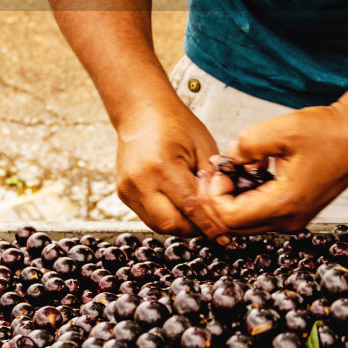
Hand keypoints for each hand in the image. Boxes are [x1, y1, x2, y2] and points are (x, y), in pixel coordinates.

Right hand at [115, 94, 226, 239]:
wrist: (141, 111)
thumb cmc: (174, 123)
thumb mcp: (203, 147)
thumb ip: (212, 180)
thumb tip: (221, 209)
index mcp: (161, 166)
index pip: (190, 207)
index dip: (209, 225)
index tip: (224, 237)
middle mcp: (140, 181)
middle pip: (171, 224)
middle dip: (195, 229)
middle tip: (213, 226)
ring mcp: (128, 189)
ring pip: (159, 226)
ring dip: (181, 226)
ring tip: (198, 217)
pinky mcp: (124, 194)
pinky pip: (149, 217)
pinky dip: (168, 218)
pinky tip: (181, 209)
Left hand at [203, 103, 347, 233]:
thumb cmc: (331, 132)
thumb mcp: (282, 129)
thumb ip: (246, 144)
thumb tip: (229, 157)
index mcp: (284, 204)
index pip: (229, 218)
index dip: (213, 194)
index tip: (218, 168)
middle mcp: (289, 219)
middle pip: (234, 226)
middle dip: (217, 199)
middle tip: (215, 170)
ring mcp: (294, 218)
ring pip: (247, 221)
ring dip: (232, 197)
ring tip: (231, 167)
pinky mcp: (297, 209)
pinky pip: (262, 212)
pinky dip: (248, 195)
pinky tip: (249, 170)